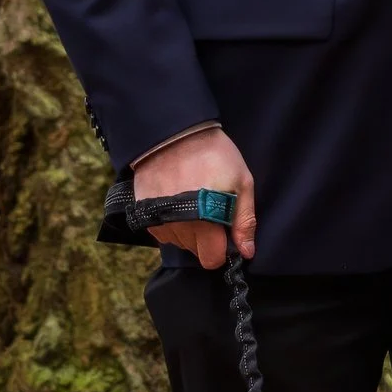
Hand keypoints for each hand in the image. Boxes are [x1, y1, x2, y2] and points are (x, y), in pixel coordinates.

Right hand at [131, 126, 256, 268]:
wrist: (173, 132)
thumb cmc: (214, 155)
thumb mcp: (241, 182)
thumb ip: (244, 220)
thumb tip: (247, 251)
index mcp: (205, 222)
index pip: (211, 259)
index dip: (221, 250)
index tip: (223, 234)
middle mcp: (179, 227)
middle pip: (195, 251)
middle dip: (205, 237)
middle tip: (209, 210)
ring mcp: (159, 220)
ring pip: (178, 242)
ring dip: (187, 229)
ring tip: (192, 200)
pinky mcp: (144, 212)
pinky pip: (162, 231)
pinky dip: (171, 222)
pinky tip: (176, 200)